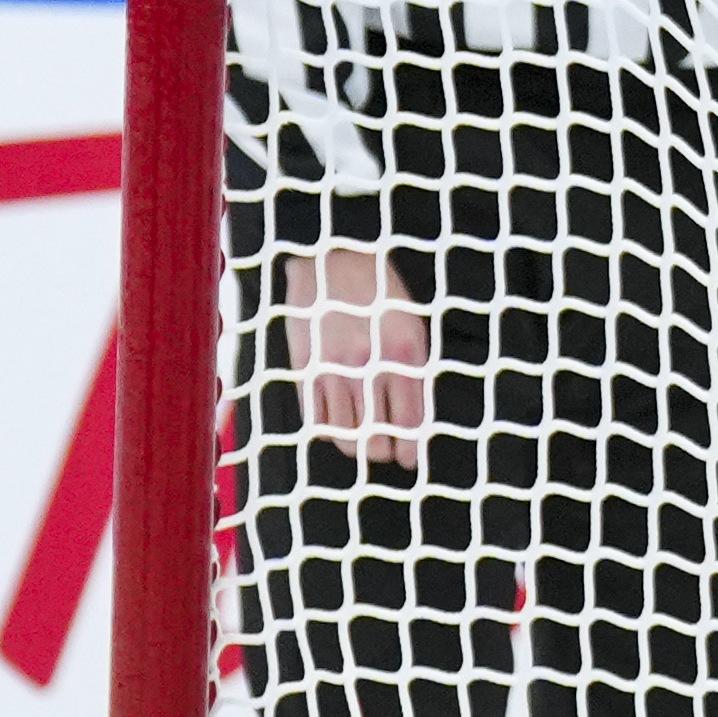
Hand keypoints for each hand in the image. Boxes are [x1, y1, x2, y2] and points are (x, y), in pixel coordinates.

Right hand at [278, 244, 434, 470]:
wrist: (331, 256)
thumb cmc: (380, 291)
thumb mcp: (412, 324)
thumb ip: (413, 370)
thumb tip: (412, 419)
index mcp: (404, 354)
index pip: (410, 421)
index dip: (410, 449)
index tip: (409, 460)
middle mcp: (369, 365)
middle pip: (375, 438)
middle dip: (382, 451)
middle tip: (384, 450)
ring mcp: (334, 368)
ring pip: (344, 435)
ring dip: (354, 446)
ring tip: (360, 444)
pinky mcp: (304, 366)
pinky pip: (316, 418)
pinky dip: (327, 429)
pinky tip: (336, 424)